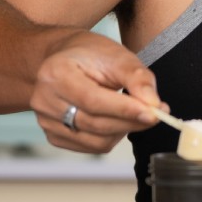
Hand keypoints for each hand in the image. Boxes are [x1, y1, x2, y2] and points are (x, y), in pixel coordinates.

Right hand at [31, 30, 164, 153]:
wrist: (66, 58)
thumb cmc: (91, 55)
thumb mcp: (118, 56)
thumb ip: (138, 79)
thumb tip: (154, 105)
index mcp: (55, 73)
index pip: (93, 100)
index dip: (124, 110)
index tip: (153, 113)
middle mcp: (44, 100)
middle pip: (95, 123)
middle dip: (131, 121)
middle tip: (157, 114)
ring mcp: (46, 120)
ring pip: (95, 140)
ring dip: (123, 130)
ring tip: (136, 113)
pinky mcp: (54, 135)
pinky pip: (91, 146)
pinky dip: (111, 137)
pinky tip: (117, 120)